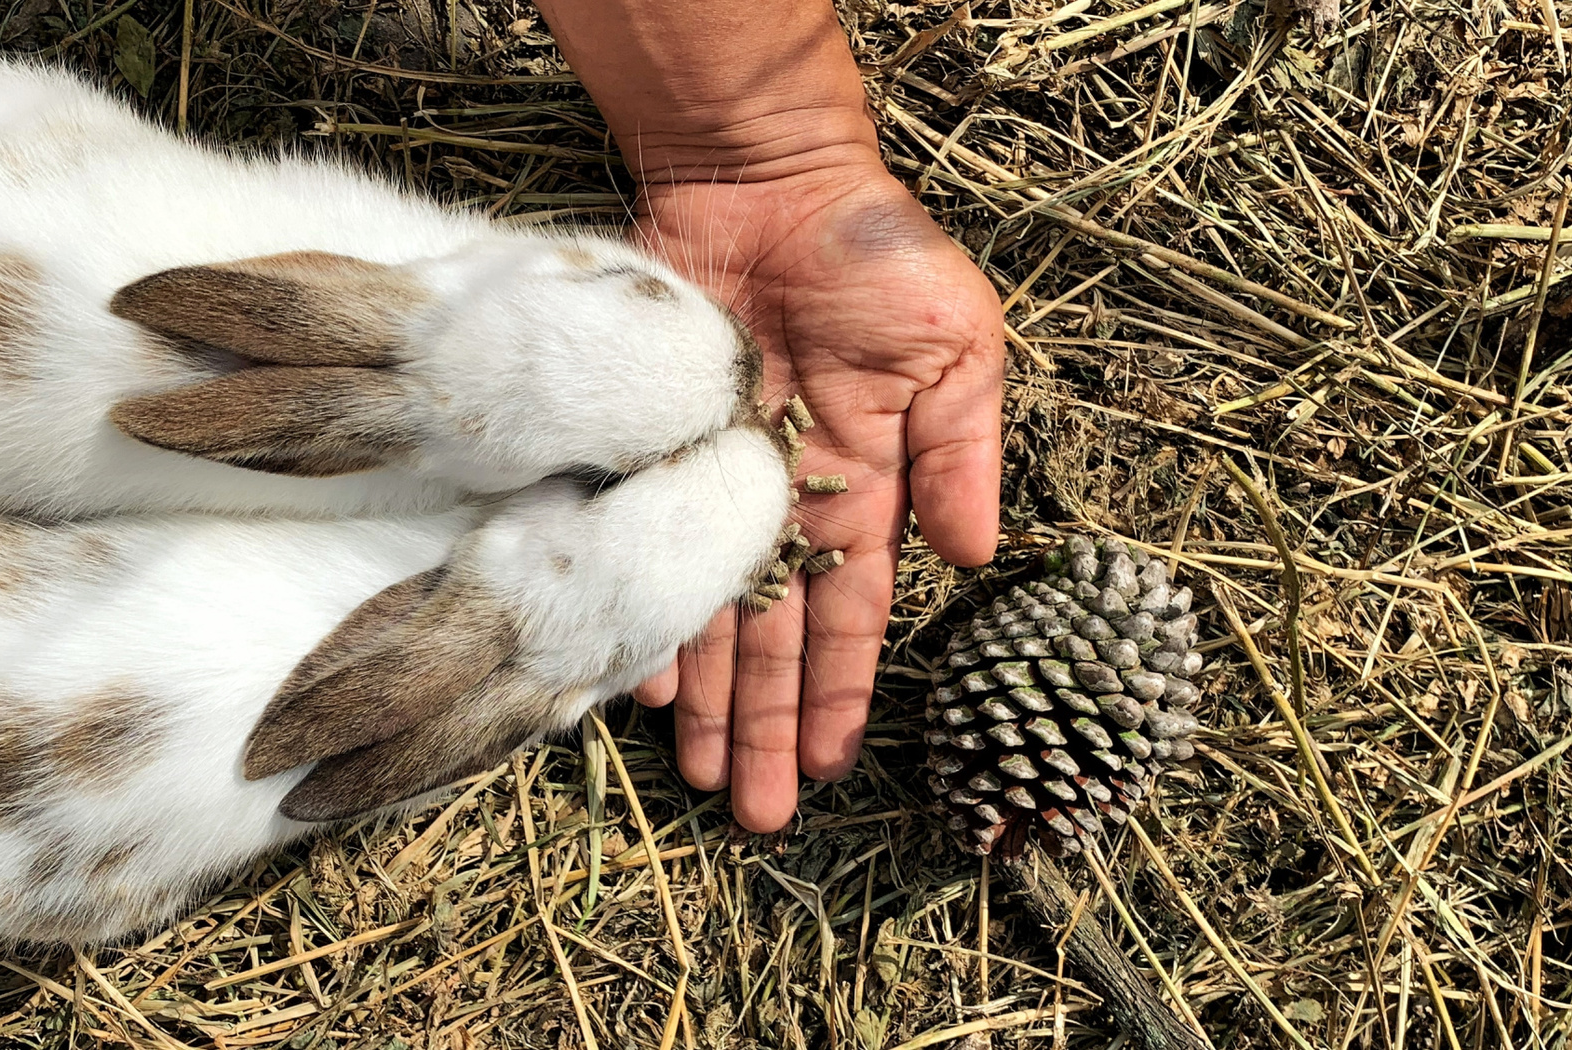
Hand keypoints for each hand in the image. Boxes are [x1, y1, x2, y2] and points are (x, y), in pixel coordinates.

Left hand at [629, 149, 1005, 832]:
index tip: (831, 767)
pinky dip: (636, 608)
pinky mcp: (650, 448)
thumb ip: (962, 450)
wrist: (768, 177)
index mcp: (863, 486)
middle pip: (774, 637)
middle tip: (755, 815)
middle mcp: (783, 502)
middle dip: (767, 726)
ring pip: (706, 611)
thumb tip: (976, 558)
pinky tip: (631, 683)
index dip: (840, 691)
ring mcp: (711, 479)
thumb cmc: (875, 252)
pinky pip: (639, 545)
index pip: (852, 614)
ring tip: (701, 780)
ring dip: (705, 699)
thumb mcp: (955, 346)